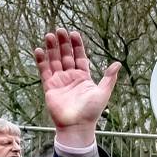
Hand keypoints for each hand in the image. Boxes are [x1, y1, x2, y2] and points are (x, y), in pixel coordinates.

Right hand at [33, 29, 121, 147]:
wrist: (76, 126)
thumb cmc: (91, 112)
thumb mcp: (103, 93)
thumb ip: (109, 78)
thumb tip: (117, 64)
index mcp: (84, 77)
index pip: (80, 57)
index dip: (77, 45)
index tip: (74, 33)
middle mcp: (71, 77)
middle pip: (66, 55)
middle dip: (63, 43)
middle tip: (60, 30)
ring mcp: (60, 81)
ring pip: (54, 61)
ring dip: (51, 48)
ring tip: (49, 35)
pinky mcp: (50, 87)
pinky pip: (44, 71)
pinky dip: (41, 61)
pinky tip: (39, 50)